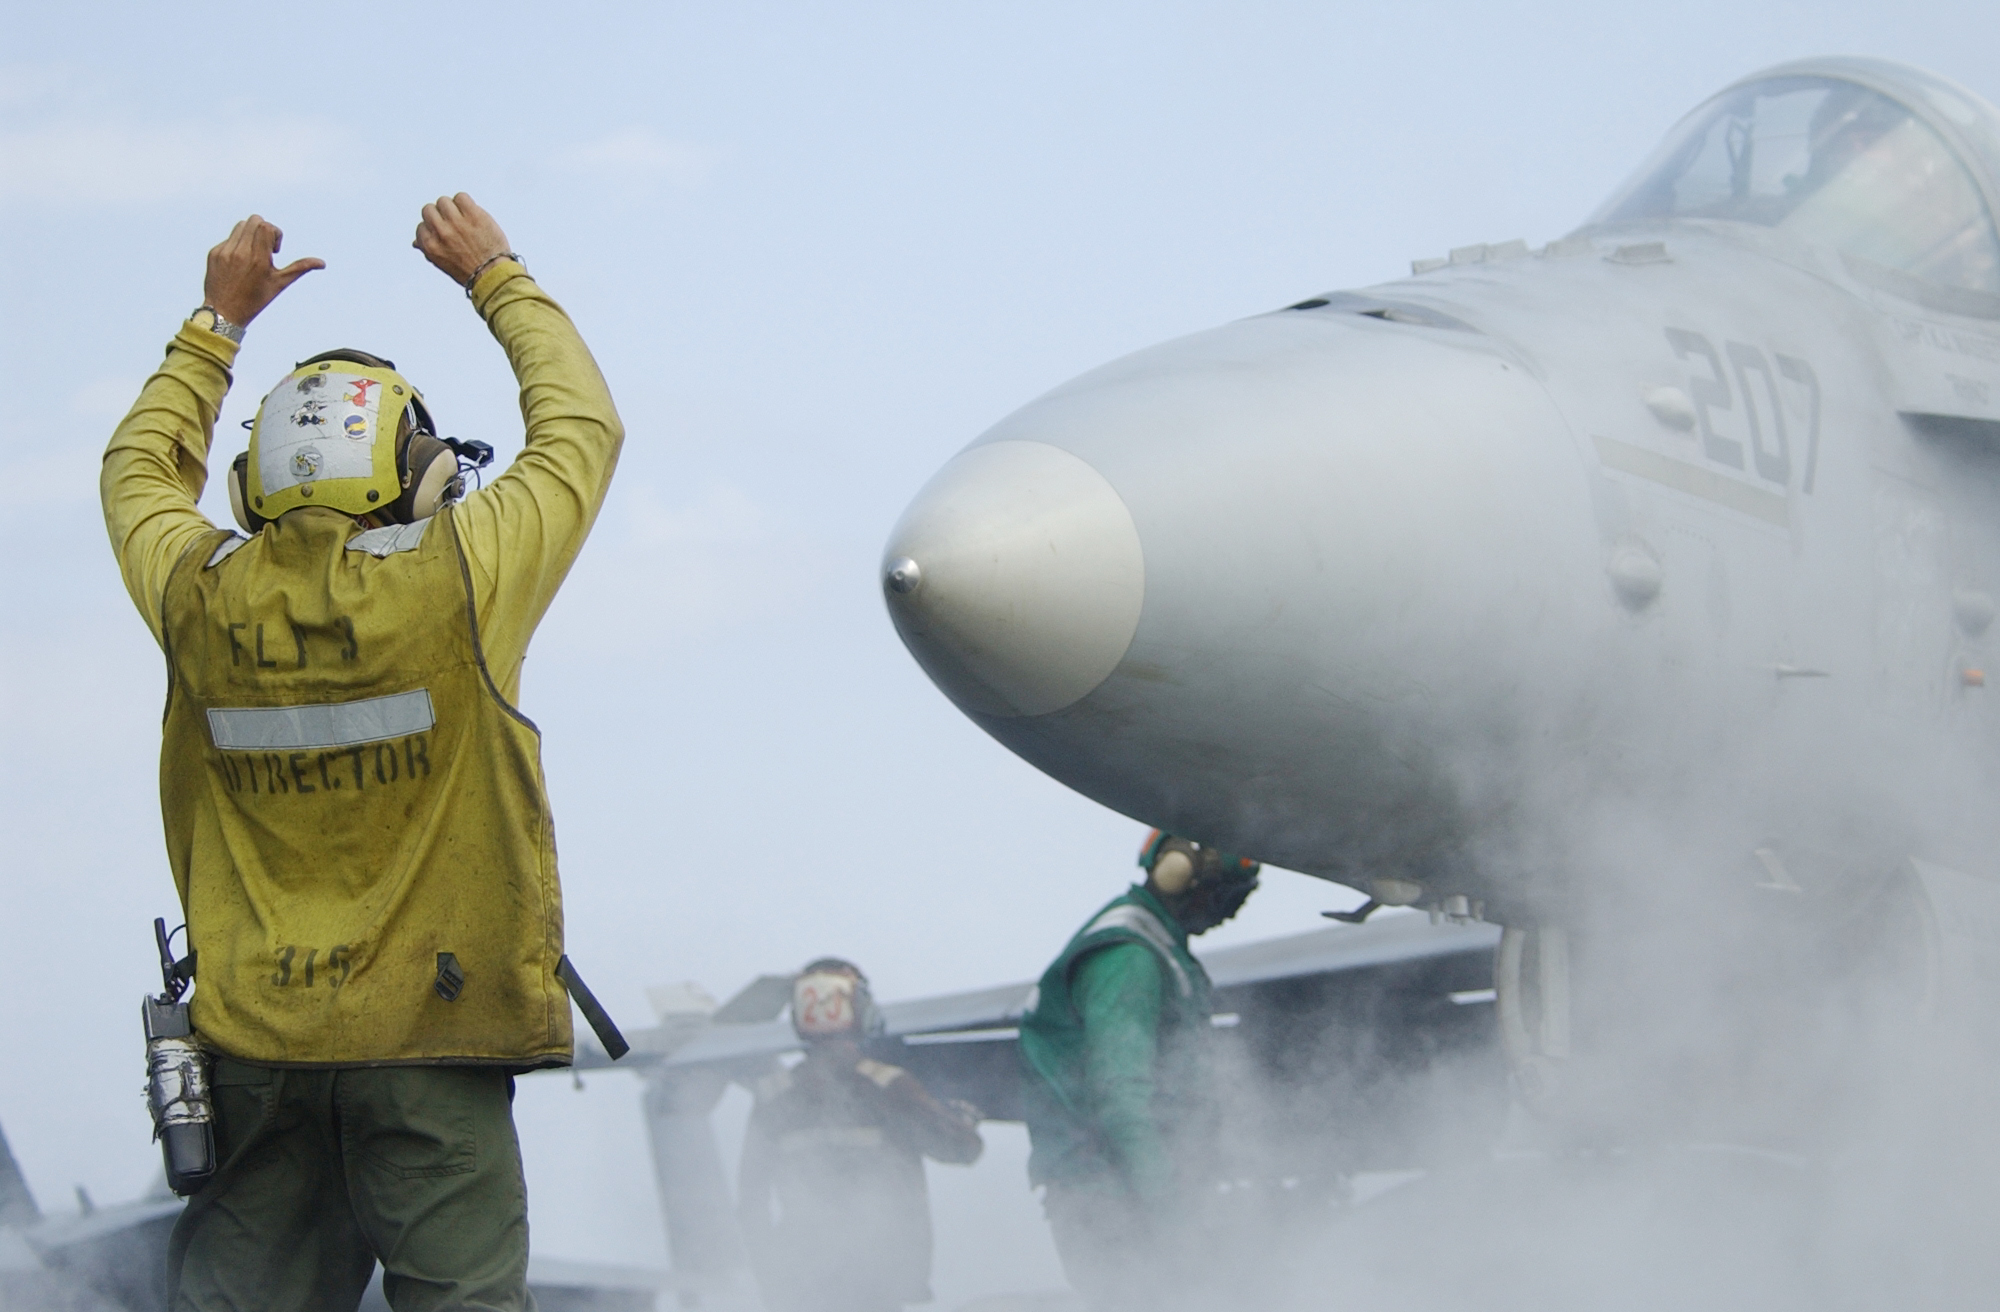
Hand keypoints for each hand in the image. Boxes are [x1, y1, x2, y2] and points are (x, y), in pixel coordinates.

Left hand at [203, 216, 322, 325]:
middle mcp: (240, 252)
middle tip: (264, 247)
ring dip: (250, 234)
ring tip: (252, 252)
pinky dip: (238, 244)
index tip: (274, 250)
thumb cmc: (254, 300)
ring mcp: (225, 251)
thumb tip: (322, 263)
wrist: (224, 312)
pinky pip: (229, 238)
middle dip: (263, 229)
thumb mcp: (279, 284)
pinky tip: (239, 262)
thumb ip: (300, 268)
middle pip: (254, 221)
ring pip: (241, 225)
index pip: (266, 227)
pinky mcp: (214, 253)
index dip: (275, 234)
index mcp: (258, 259)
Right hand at [412, 193, 511, 285]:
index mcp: (430, 246)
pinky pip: (461, 197)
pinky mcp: (473, 215)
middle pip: (429, 210)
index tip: (443, 232)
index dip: (432, 228)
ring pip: (444, 201)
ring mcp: (457, 222)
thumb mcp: (442, 263)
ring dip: (452, 208)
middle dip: (439, 215)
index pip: (421, 226)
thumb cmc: (469, 271)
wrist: (493, 274)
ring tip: (462, 218)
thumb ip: (428, 250)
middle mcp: (441, 232)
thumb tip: (416, 242)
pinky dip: (465, 202)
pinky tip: (471, 212)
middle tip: (451, 222)